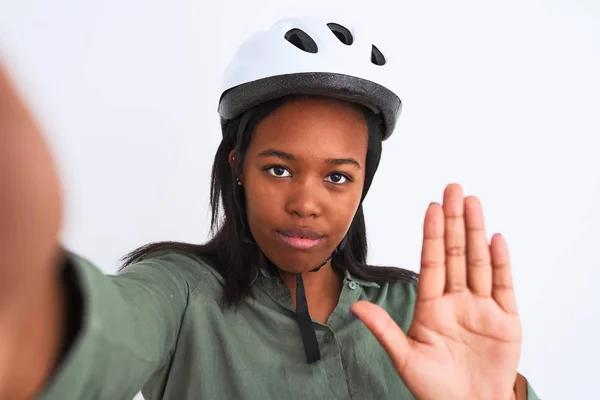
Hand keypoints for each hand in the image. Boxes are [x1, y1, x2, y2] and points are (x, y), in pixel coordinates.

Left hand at [351, 184, 520, 399]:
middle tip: (453, 189)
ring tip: (473, 203)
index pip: (432, 262)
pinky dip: (501, 263)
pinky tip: (495, 239)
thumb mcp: (405, 359)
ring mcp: (481, 309)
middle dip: (454, 221)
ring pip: (479, 262)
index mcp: (431, 307)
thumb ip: (384, 330)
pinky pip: (503, 286)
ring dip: (476, 232)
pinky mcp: (505, 321)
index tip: (431, 208)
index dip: (432, 235)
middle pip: (457, 253)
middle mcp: (457, 301)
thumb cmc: (435, 389)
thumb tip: (356, 307)